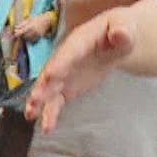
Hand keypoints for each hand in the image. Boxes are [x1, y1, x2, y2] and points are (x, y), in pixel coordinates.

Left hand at [8, 13, 55, 43]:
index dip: (17, 33)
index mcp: (30, 26)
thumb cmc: (37, 19)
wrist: (47, 20)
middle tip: (19, 32)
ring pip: (28, 39)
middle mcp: (33, 32)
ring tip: (25, 33)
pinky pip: (32, 40)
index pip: (21, 32)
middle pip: (24, 36)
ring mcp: (37, 35)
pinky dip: (29, 39)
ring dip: (25, 37)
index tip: (14, 33)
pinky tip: (29, 35)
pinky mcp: (39, 37)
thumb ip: (22, 24)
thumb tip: (15, 27)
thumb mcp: (29, 19)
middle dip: (21, 35)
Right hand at [26, 8, 138, 131]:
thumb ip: (122, 32)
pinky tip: (46, 127)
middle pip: (52, 71)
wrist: (116, 39)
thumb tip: (120, 33)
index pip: (69, 52)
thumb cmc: (120, 31)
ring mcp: (64, 73)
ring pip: (49, 88)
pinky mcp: (66, 87)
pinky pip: (57, 101)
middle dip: (43, 85)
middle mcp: (66, 57)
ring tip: (31, 115)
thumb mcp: (125, 28)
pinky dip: (51, 113)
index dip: (60, 63)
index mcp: (79, 40)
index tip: (50, 74)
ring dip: (40, 101)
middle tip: (35, 99)